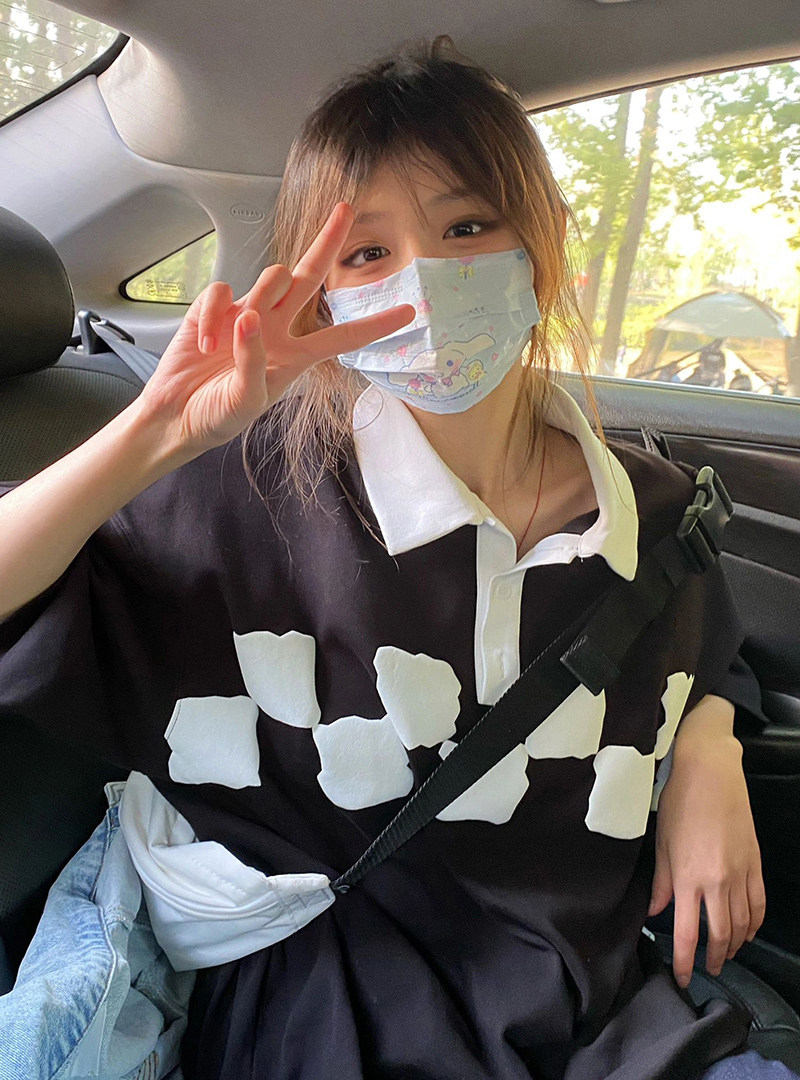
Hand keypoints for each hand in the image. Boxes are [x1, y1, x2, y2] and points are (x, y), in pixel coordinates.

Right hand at [137, 202, 414, 453]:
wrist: (174, 418)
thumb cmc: (217, 417)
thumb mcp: (246, 401)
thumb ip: (253, 361)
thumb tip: (250, 317)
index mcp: (295, 357)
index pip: (343, 336)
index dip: (376, 325)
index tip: (410, 313)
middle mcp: (276, 329)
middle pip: (309, 277)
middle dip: (328, 241)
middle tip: (347, 209)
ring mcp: (245, 314)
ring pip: (271, 276)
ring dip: (262, 294)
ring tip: (234, 335)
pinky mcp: (213, 310)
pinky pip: (222, 291)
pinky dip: (212, 317)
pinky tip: (204, 345)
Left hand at [648, 696, 765, 988]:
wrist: (710, 772)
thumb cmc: (679, 803)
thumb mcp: (661, 843)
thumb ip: (660, 882)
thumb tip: (655, 912)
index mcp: (688, 877)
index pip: (687, 933)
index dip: (685, 961)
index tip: (682, 978)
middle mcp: (717, 881)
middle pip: (720, 935)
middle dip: (714, 959)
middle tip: (708, 971)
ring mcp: (740, 873)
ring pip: (742, 923)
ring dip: (735, 944)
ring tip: (726, 954)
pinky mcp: (755, 863)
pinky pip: (758, 903)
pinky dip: (754, 923)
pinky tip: (747, 930)